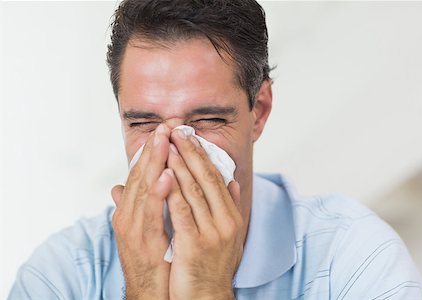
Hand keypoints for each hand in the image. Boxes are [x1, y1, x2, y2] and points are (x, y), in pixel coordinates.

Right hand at [111, 124, 171, 299]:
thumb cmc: (151, 259)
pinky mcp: (142, 242)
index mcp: (129, 210)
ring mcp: (133, 228)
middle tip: (165, 125)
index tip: (164, 130)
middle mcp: (127, 215)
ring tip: (165, 139)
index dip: (151, 150)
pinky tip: (168, 175)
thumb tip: (120, 187)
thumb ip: (136, 205)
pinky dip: (159, 193)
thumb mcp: (143, 227)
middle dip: (153, 149)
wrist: (148, 292)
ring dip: (154, 162)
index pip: (140, 173)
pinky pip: (152, 213)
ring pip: (143, 188)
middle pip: (140, 175)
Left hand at [166, 128, 243, 299]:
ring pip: (194, 190)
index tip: (188, 135)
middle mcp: (225, 221)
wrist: (206, 296)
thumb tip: (232, 182)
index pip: (216, 177)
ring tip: (167, 145)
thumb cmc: (213, 265)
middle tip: (176, 130)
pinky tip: (163, 176)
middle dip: (190, 151)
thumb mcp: (229, 234)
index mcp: (231, 215)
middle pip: (206, 178)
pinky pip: (182, 212)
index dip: (201, 154)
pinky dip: (172, 192)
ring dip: (179, 165)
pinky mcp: (195, 244)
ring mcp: (212, 232)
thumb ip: (230, 206)